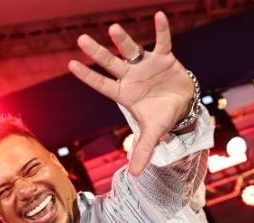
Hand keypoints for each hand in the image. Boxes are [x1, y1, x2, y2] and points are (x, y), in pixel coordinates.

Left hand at [68, 11, 193, 175]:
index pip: (101, 84)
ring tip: (113, 27)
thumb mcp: (152, 134)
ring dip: (123, 40)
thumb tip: (136, 176)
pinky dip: (161, 30)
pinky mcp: (165, 57)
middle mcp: (131, 76)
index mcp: (123, 93)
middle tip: (81, 40)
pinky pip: (163, 41)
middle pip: (110, 63)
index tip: (70, 65)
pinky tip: (158, 15)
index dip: (87, 76)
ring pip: (131, 50)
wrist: (183, 104)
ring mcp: (146, 65)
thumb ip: (143, 151)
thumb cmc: (161, 117)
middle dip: (97, 53)